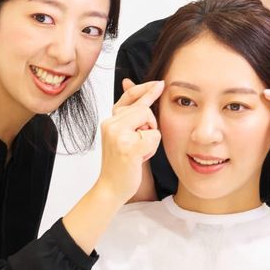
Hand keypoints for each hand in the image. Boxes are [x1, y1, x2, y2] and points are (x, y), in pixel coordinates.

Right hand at [97, 79, 163, 201]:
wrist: (111, 188)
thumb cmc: (121, 162)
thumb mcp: (122, 133)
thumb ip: (127, 111)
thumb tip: (127, 82)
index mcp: (109, 120)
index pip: (130, 97)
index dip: (145, 89)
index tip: (159, 83)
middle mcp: (110, 124)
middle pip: (144, 109)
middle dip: (149, 125)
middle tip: (138, 144)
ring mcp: (118, 135)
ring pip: (150, 121)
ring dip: (150, 137)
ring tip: (137, 151)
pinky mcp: (128, 147)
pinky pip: (154, 136)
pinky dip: (152, 148)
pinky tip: (140, 158)